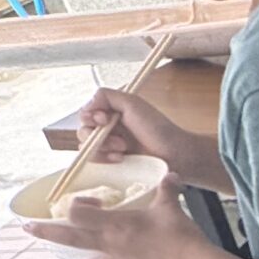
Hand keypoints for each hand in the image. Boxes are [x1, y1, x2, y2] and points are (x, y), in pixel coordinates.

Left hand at [27, 178, 205, 258]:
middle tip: (27, 229)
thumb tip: (170, 174)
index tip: (86, 201)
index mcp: (115, 225)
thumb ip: (166, 187)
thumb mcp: (170, 204)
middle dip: (46, 232)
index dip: (76, 206)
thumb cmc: (178, 233)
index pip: (78, 215)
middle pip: (69, 239)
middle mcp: (110, 244)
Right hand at [73, 85, 213, 179]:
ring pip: (86, 147)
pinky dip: (104, 159)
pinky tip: (120, 159)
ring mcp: (109, 146)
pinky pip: (94, 161)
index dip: (90, 116)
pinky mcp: (111, 162)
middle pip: (83, 130)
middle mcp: (107, 128)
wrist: (174, 155)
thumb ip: (107, 96)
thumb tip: (88, 104)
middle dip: (99, 135)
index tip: (104, 119)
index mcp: (111, 112)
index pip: (86, 112)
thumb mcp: (133, 104)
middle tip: (121, 140)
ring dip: (103, 147)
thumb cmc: (158, 129)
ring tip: (124, 149)